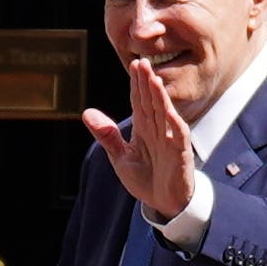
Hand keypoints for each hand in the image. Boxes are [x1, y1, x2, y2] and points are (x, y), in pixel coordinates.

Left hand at [82, 57, 196, 222]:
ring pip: (163, 112)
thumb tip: (86, 113)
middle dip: (146, 82)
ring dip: (159, 95)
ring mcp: (169, 139)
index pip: (139, 101)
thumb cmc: (146, 179)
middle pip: (151, 101)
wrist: (165, 204)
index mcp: (143, 128)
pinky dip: (173, 122)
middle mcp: (157, 129)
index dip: (136, 84)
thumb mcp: (120, 157)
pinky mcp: (179, 153)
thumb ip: (107, 135)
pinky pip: (177, 134)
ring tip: (153, 78)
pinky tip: (167, 109)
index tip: (134, 64)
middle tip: (142, 61)